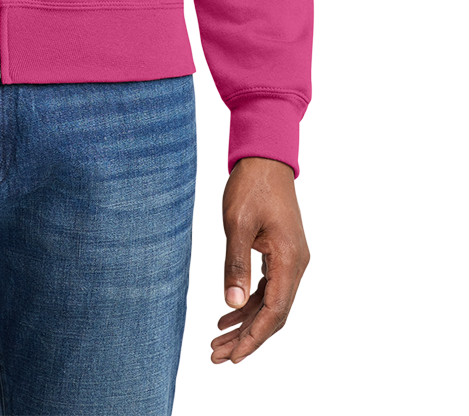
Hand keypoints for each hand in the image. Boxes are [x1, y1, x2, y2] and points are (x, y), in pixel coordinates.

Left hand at [211, 156, 309, 364]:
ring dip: (246, 322)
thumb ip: (236, 264)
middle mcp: (296, 264)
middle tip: (217, 355)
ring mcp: (290, 259)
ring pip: (270, 302)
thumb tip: (230, 303)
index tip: (233, 357)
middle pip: (274, 314)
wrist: (266, 157)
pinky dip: (248, 302)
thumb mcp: (238, 224)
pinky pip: (268, 287)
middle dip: (247, 337)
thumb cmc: (251, 186)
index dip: (254, 338)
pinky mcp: (281, 252)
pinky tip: (228, 312)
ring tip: (218, 340)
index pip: (275, 312)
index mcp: (289, 259)